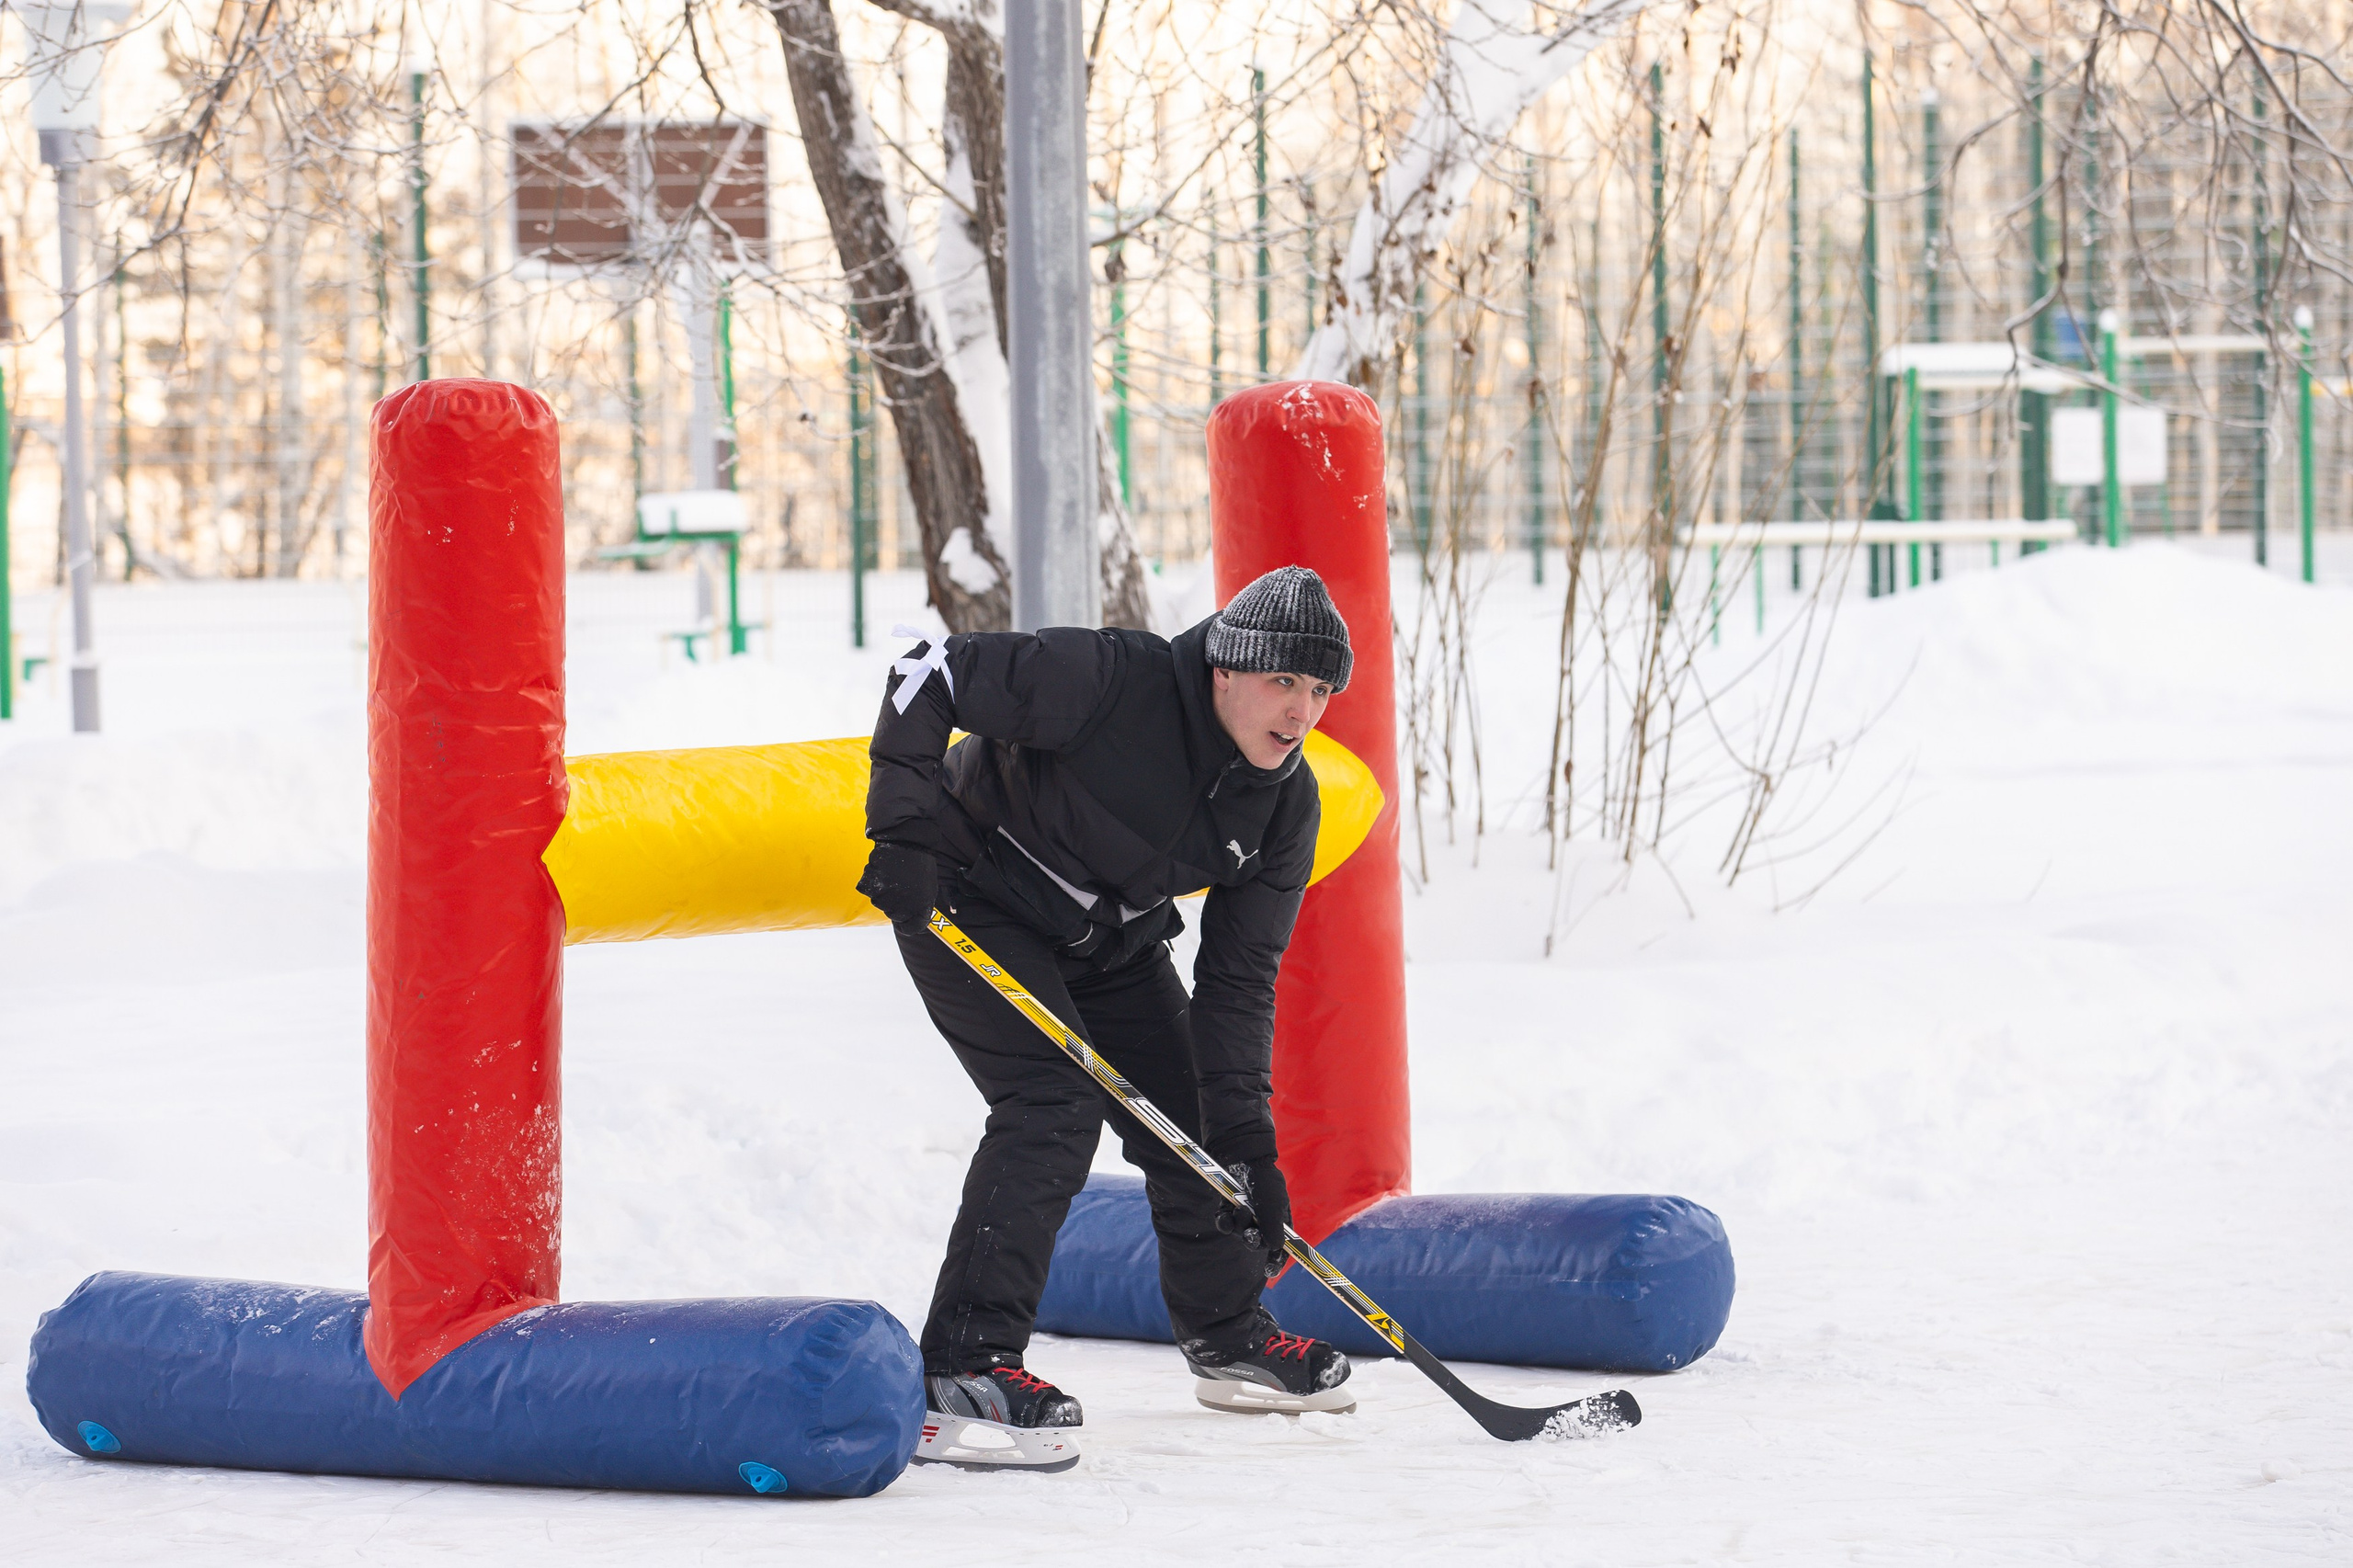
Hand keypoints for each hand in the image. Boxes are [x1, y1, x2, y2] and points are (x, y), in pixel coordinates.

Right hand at [856, 841, 937, 925]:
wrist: (906, 841)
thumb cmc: (919, 863)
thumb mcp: (929, 888)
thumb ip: (921, 907)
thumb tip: (914, 923)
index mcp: (920, 907)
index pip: (911, 928)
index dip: (909, 924)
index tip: (908, 919)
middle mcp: (902, 906)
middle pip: (894, 916)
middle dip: (897, 905)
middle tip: (902, 886)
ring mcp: (885, 897)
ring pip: (880, 903)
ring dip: (885, 893)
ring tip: (894, 876)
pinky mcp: (871, 887)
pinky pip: (869, 891)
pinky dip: (874, 883)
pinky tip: (884, 872)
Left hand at [1216, 1157, 1292, 1279]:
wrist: (1243, 1157)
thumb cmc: (1264, 1181)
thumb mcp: (1274, 1206)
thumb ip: (1274, 1229)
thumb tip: (1275, 1248)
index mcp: (1279, 1219)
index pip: (1281, 1245)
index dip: (1277, 1260)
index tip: (1271, 1271)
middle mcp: (1262, 1220)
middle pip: (1257, 1243)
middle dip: (1253, 1240)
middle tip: (1251, 1233)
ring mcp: (1245, 1215)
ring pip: (1240, 1234)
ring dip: (1240, 1225)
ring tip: (1241, 1208)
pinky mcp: (1228, 1208)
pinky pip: (1225, 1225)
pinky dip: (1225, 1222)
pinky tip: (1226, 1213)